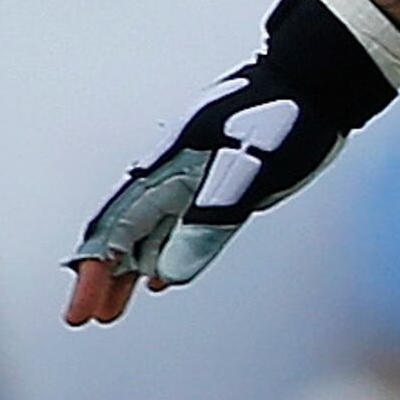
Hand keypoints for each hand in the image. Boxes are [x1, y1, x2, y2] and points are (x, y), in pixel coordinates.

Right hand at [67, 0, 399, 324]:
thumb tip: (167, 274)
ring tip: (112, 309)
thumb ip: (205, 223)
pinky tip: (158, 276)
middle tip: (87, 317)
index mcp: (164, 172)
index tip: (81, 311)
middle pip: (119, 236)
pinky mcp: (216, 187)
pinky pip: (175, 229)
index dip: (92, 273)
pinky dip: (159, 255)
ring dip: (126, 274)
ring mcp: (191, 182)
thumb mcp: (245, 174)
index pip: (112, 231)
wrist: (318, 82)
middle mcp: (168, 178)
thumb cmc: (281, 118)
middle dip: (99, 279)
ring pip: (145, 236)